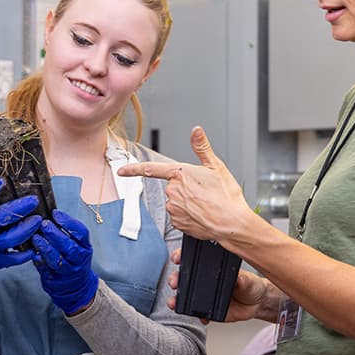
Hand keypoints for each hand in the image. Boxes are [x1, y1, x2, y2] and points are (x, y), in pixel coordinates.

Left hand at [32, 210, 98, 314]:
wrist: (77, 287)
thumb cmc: (74, 260)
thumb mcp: (78, 246)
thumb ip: (67, 233)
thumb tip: (50, 215)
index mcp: (85, 248)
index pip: (81, 233)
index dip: (68, 222)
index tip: (55, 213)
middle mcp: (79, 260)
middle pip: (68, 246)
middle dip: (55, 234)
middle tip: (43, 224)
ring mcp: (68, 271)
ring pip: (57, 259)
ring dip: (46, 247)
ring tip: (36, 237)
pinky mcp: (55, 280)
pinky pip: (46, 270)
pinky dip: (40, 262)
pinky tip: (33, 254)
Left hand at [117, 126, 250, 240]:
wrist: (232, 223)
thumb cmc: (226, 196)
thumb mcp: (216, 166)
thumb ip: (202, 147)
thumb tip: (196, 131)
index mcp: (180, 174)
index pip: (151, 169)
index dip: (133, 170)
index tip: (122, 172)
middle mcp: (173, 191)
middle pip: (173, 187)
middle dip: (185, 188)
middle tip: (204, 192)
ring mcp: (174, 208)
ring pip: (176, 202)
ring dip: (188, 202)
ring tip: (205, 203)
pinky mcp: (178, 223)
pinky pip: (180, 216)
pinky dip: (189, 215)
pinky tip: (202, 213)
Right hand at [167, 251, 274, 322]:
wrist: (257, 303)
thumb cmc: (251, 285)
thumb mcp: (248, 279)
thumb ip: (242, 280)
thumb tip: (238, 279)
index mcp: (213, 267)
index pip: (193, 259)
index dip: (182, 256)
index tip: (177, 258)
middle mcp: (205, 280)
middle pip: (184, 277)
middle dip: (175, 278)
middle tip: (174, 282)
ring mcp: (205, 295)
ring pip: (186, 296)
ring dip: (178, 299)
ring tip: (175, 302)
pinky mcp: (208, 310)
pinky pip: (198, 313)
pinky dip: (197, 316)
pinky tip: (201, 317)